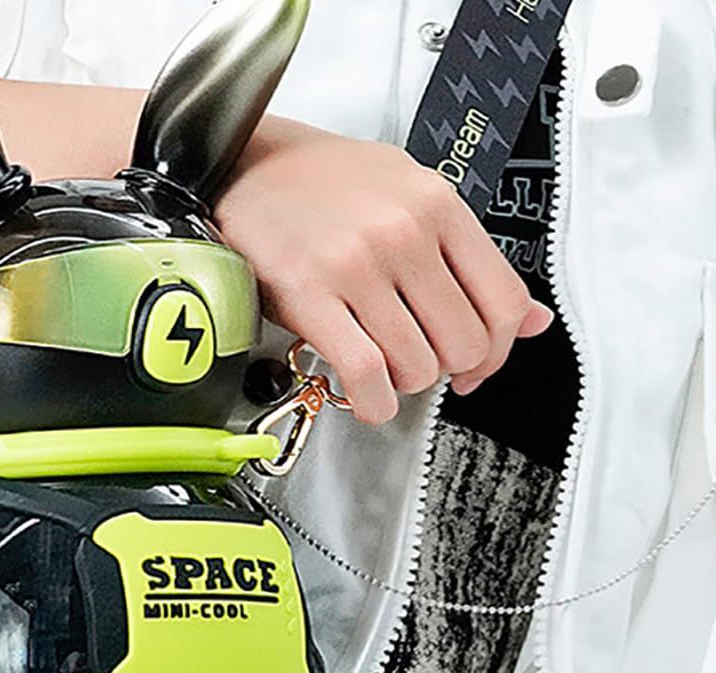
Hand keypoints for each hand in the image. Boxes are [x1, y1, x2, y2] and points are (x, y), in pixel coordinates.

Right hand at [214, 119, 553, 423]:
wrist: (244, 166)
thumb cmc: (321, 183)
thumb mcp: (409, 196)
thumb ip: (470, 258)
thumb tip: (532, 320)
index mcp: (437, 204)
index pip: (504, 302)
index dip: (498, 351)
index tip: (477, 365)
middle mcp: (403, 232)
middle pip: (464, 344)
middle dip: (446, 370)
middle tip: (420, 362)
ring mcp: (356, 264)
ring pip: (418, 367)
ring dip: (403, 384)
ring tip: (382, 366)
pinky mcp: (310, 294)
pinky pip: (366, 374)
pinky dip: (374, 403)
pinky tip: (367, 397)